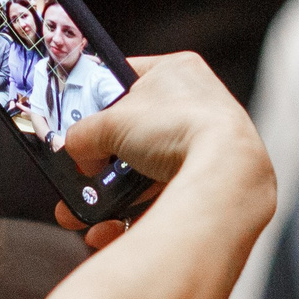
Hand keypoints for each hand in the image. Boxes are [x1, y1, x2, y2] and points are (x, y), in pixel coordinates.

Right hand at [51, 54, 267, 247]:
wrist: (226, 174)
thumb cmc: (178, 128)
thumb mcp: (111, 124)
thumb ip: (84, 134)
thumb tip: (72, 150)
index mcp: (178, 70)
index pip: (129, 76)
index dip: (101, 98)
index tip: (80, 121)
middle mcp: (198, 103)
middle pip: (137, 130)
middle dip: (105, 157)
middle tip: (82, 172)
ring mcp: (207, 143)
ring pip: (148, 168)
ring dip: (113, 193)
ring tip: (85, 212)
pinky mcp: (210, 179)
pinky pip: (164, 195)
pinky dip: (135, 212)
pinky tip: (109, 228)